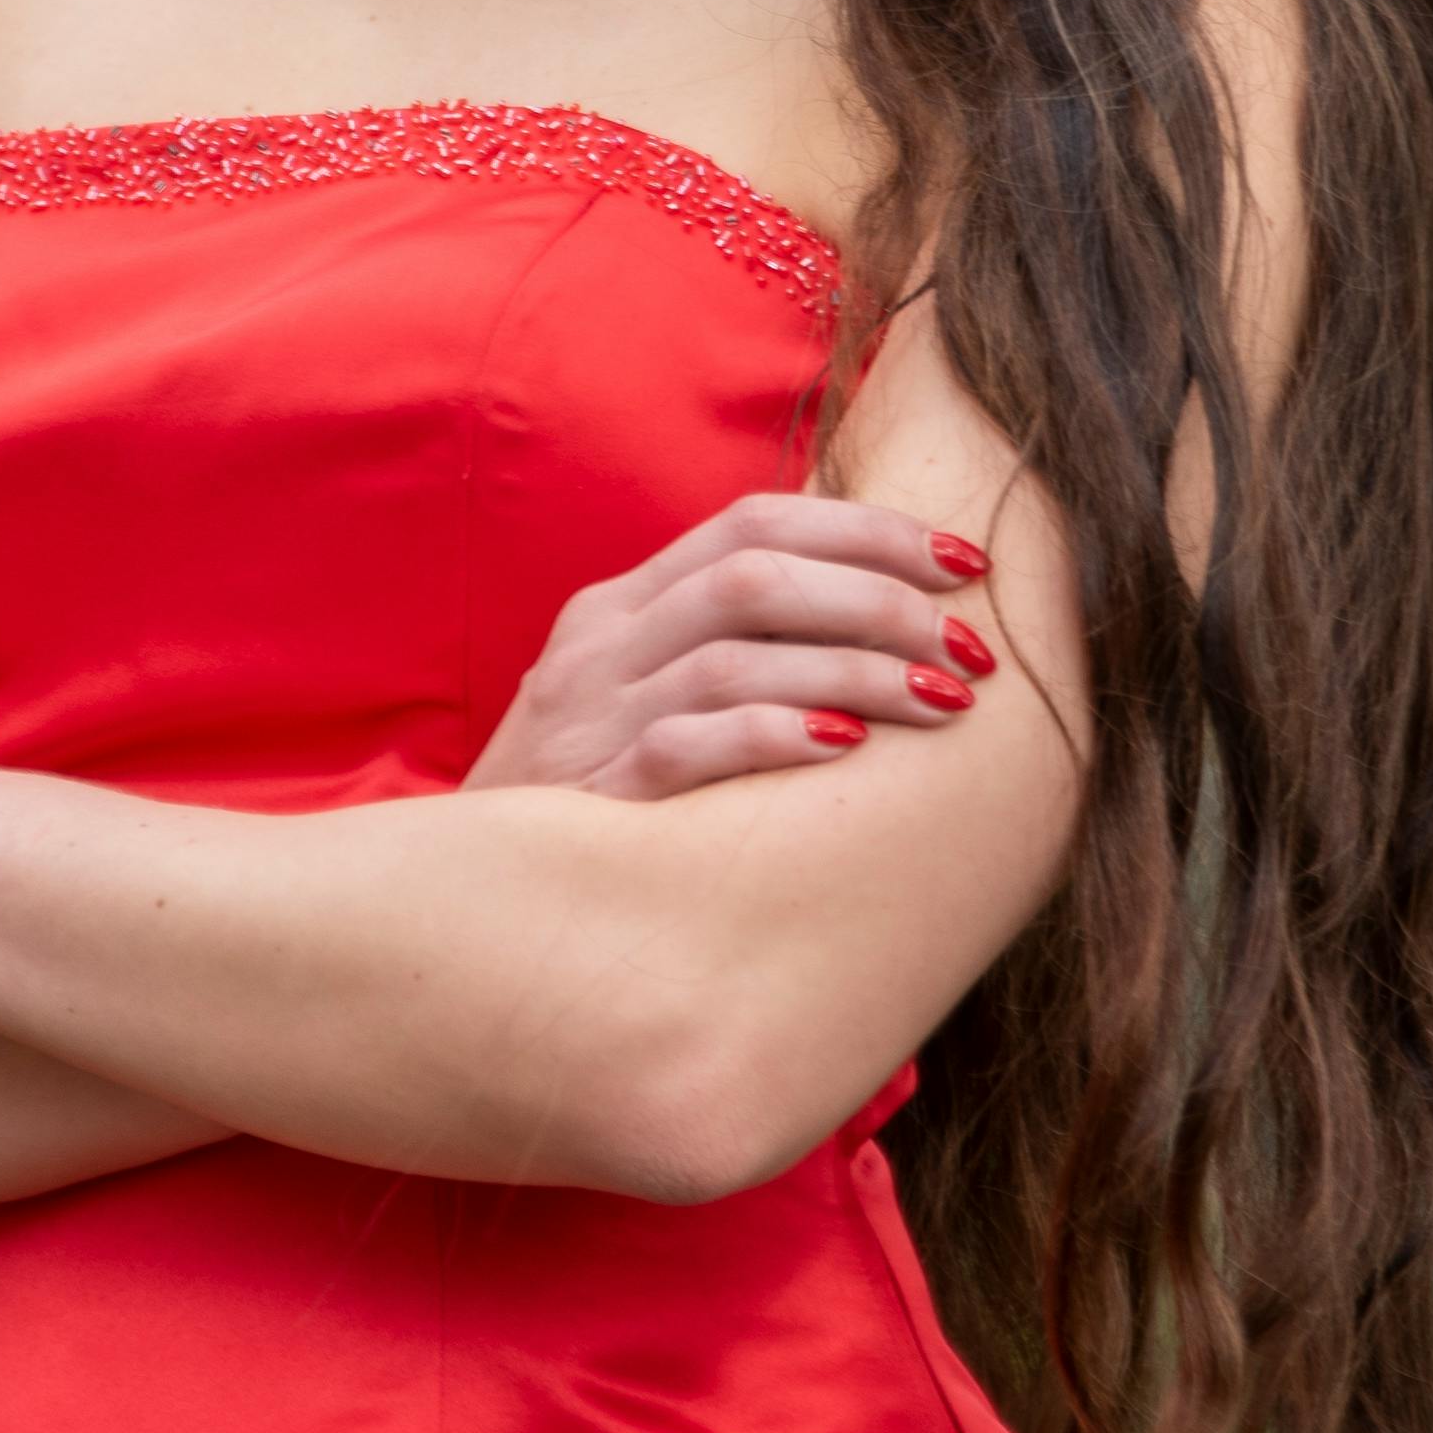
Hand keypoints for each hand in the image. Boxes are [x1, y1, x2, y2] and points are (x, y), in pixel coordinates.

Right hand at [465, 493, 1001, 803]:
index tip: (966, 563)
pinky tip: (848, 751)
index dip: (869, 530)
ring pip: (736, 653)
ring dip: (858, 671)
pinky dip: (776, 735)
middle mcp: (601, 644)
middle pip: (756, 575)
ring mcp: (587, 715)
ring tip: (944, 702)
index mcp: (622, 604)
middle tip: (970, 648)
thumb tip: (887, 628)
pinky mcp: (587, 795)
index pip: (754, 522)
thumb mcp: (641, 703)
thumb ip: (733, 656)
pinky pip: (687, 744)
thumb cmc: (589, 807)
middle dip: (881, 599)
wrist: (462, 909)